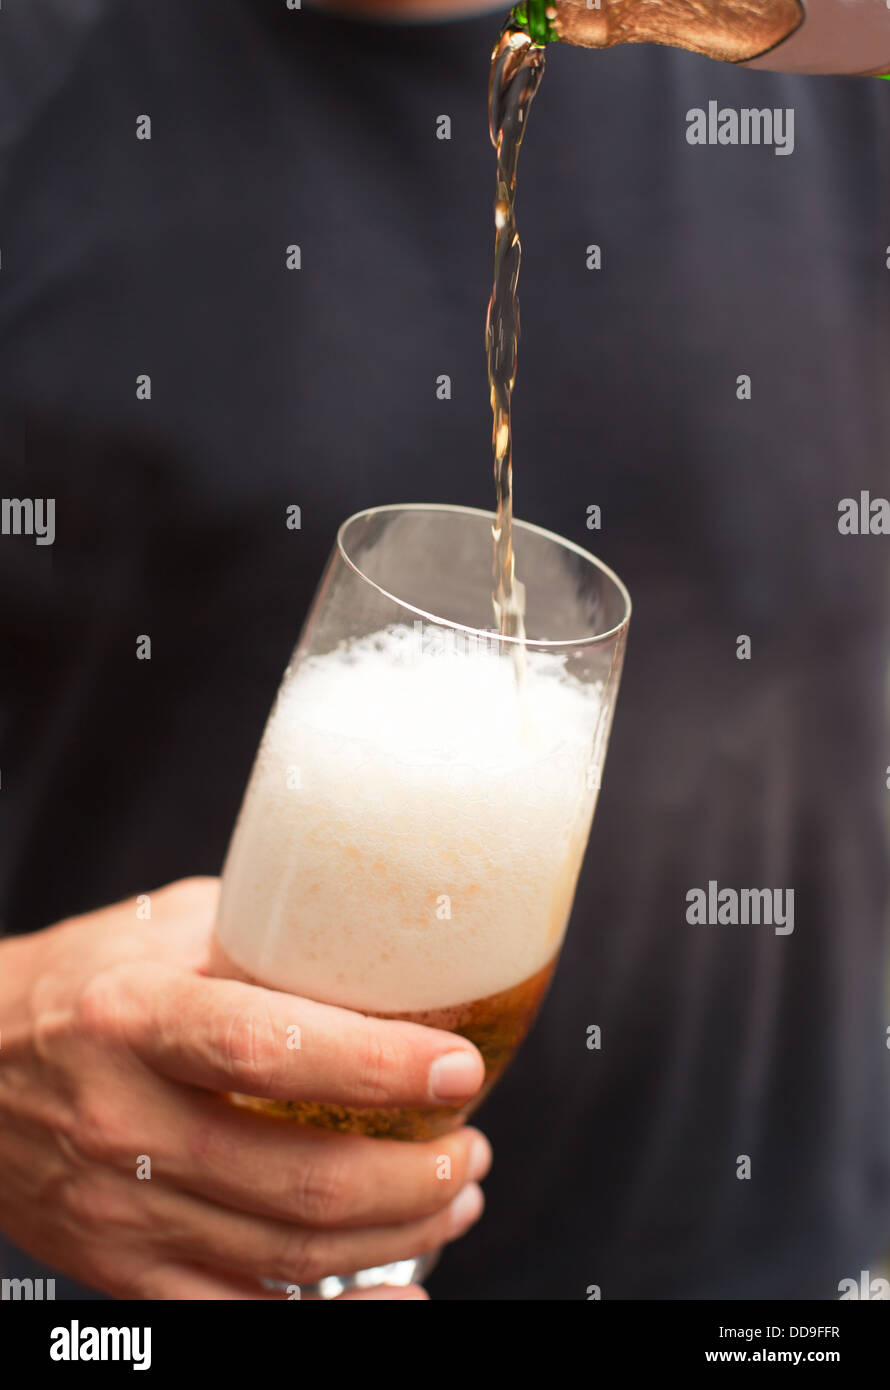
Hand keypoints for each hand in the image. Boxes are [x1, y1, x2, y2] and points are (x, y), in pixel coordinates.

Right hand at [0, 878, 489, 1299]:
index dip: (379, 1066)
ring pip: (290, 1253)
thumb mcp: (159, 930)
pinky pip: (244, 1320)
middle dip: (418, 1172)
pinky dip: (338, 1318)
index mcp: (133, 1019)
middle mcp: (122, 1122)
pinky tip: (399, 1291)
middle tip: (470, 1143)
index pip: (272, 1049)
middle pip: (299, 1178)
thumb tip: (379, 939)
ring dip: (400, 1233)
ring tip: (454, 1195)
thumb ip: (261, 931)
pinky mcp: (123, 1271)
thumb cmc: (74, 986)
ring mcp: (121, 1212)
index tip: (459, 1067)